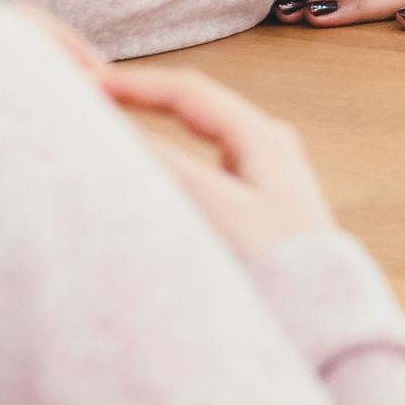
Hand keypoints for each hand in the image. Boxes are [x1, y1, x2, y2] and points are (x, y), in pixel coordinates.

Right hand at [100, 62, 336, 257]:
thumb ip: (166, 165)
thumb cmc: (280, 267)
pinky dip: (163, 163)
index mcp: (265, 136)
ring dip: (150, 130)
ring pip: (193, 140)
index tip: (84, 79)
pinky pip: (197, 172)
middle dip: (140, 98)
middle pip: (192, 109)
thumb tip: (115, 128)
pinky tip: (139, 174)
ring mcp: (260, 180)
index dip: (134, 82)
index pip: (188, 92)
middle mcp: (266, 148)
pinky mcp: (250, 214)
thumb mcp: (217, 210)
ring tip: (103, 124)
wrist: (320, 326)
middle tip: (88, 94)